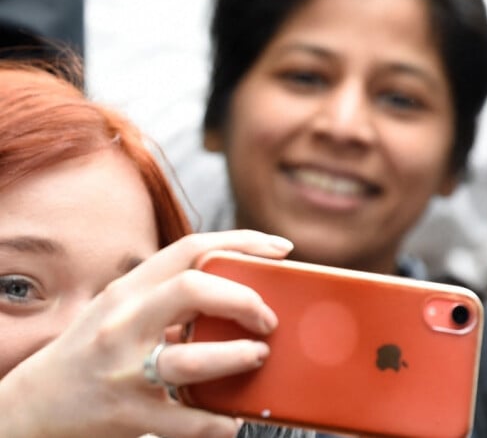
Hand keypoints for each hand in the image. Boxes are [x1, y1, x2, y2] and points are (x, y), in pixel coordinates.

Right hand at [0, 230, 292, 437]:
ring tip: (258, 356)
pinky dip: (218, 421)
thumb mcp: (121, 306)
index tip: (279, 249)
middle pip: (193, 289)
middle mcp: (125, 322)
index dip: (242, 241)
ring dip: (237, 357)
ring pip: (191, 359)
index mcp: (129, 288)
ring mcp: (125, 369)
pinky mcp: (130, 415)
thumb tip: (235, 291)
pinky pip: (186, 421)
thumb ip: (167, 293)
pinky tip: (232, 417)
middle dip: (243, 299)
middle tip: (267, 317)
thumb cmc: (90, 347)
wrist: (33, 405)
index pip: (191, 247)